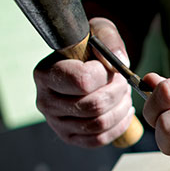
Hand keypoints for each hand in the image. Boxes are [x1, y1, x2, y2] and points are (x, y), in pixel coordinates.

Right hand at [32, 17, 134, 146]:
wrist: (84, 65)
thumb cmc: (89, 47)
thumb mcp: (98, 31)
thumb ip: (108, 39)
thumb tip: (119, 62)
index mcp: (45, 74)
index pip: (82, 82)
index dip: (104, 75)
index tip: (109, 67)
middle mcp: (45, 101)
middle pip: (93, 106)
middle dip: (117, 92)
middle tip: (123, 82)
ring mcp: (56, 122)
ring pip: (98, 124)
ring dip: (120, 108)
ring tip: (124, 94)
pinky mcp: (69, 137)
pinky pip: (98, 139)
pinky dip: (118, 126)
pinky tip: (124, 111)